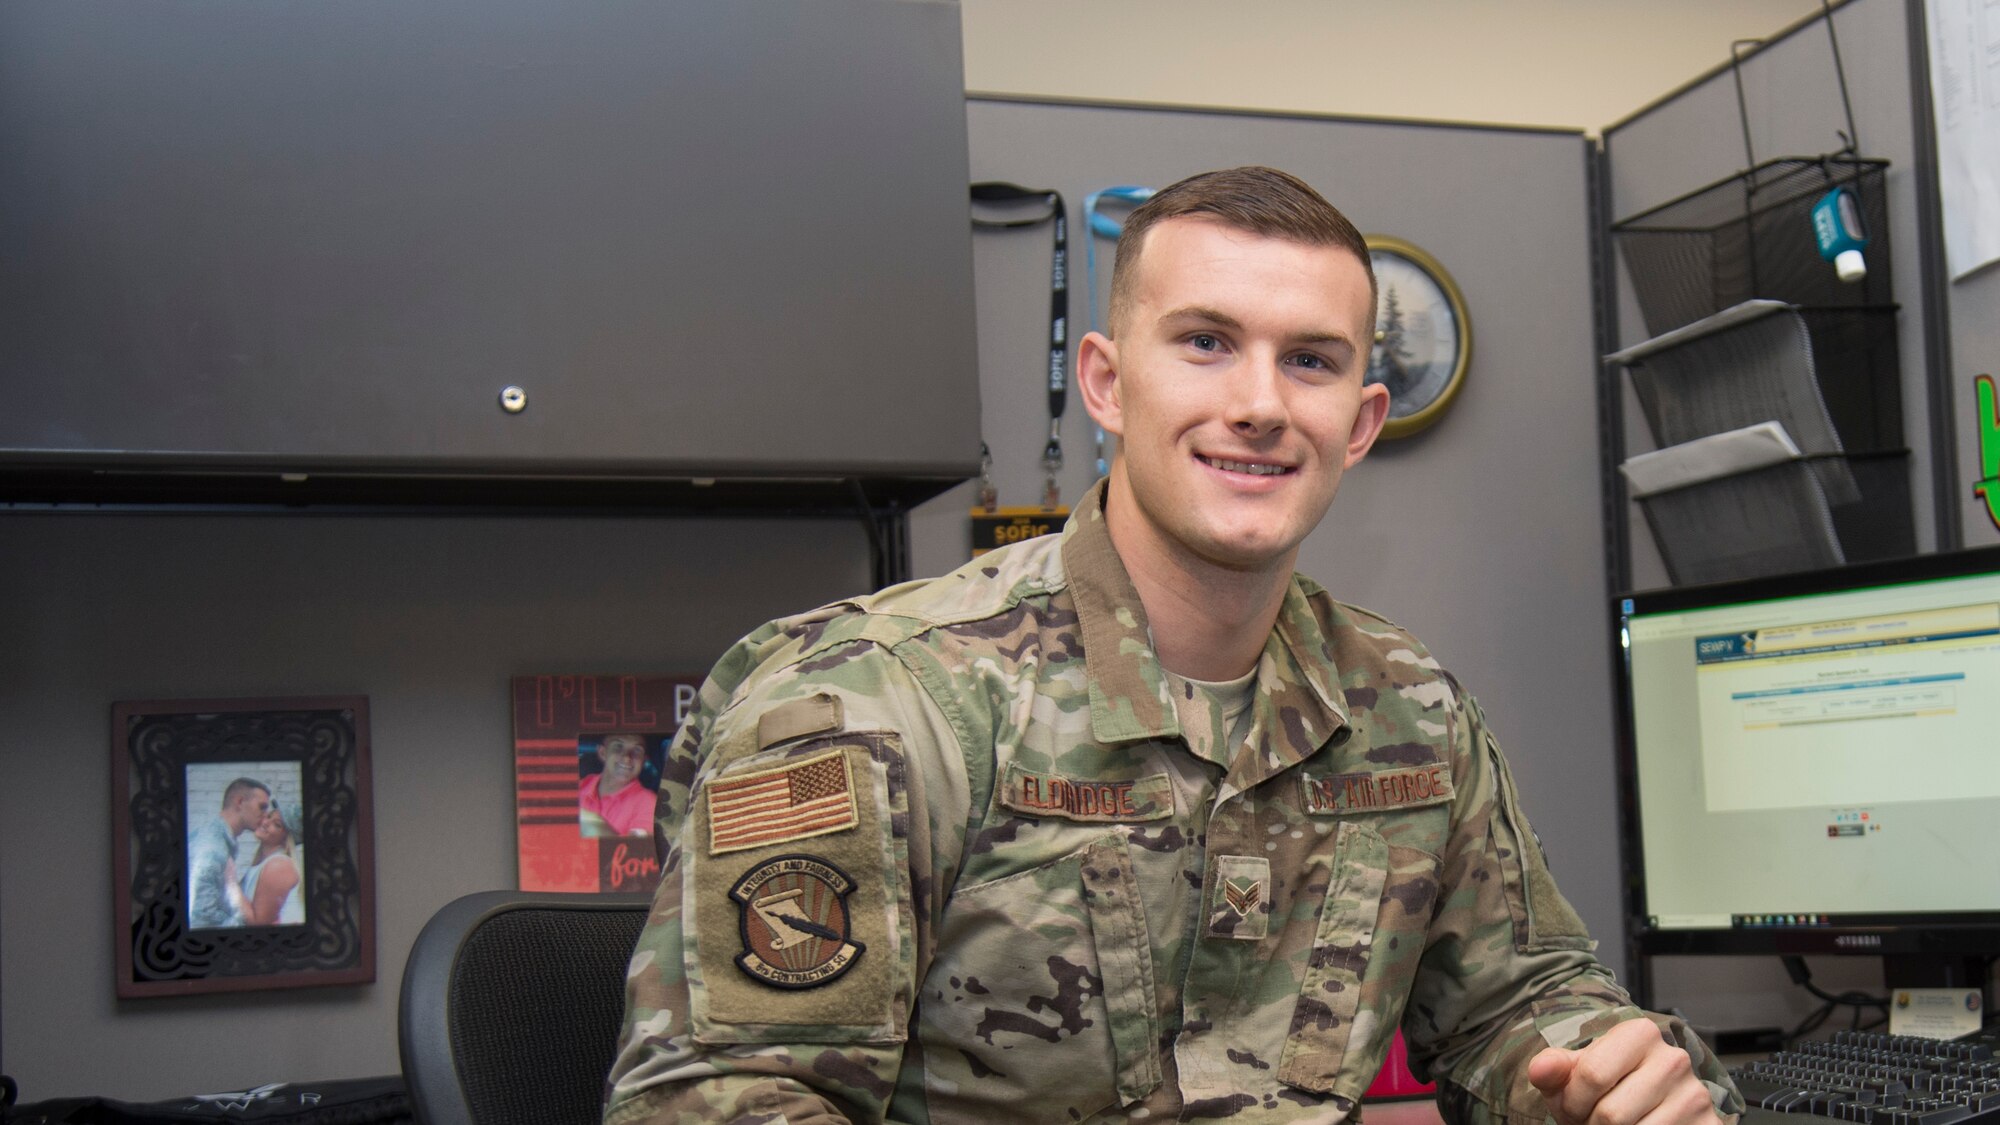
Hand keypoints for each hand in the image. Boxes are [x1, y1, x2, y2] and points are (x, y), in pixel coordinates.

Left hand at [1527, 1017, 1719, 1124]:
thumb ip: (1554, 1070)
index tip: (1574, 1106)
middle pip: (1612, 1114)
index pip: (1591, 1075)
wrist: (1648, 1110)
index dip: (1573, 1101)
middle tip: (1595, 1122)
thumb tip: (1540, 1069)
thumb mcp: (1573, 1078)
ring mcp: (1696, 1095)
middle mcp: (1674, 1059)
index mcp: (1639, 1033)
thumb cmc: (1604, 1091)